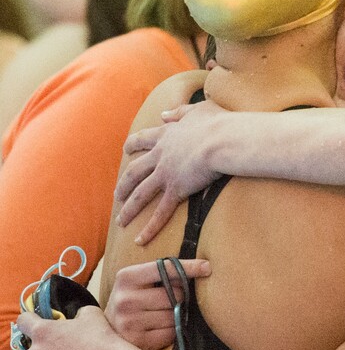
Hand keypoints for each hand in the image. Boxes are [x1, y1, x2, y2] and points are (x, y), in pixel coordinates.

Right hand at [105, 259, 210, 349]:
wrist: (106, 332)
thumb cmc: (131, 301)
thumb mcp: (138, 282)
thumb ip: (161, 273)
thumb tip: (203, 267)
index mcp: (126, 277)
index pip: (165, 268)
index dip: (189, 267)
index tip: (207, 267)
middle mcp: (125, 298)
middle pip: (175, 294)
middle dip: (179, 297)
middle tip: (166, 301)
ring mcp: (129, 321)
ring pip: (174, 314)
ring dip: (175, 315)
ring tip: (159, 316)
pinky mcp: (137, 341)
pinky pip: (170, 333)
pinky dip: (171, 331)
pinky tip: (157, 329)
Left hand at [115, 100, 228, 243]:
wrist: (223, 139)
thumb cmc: (219, 123)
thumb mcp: (199, 110)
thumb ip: (180, 112)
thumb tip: (164, 114)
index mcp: (167, 135)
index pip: (143, 140)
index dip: (132, 145)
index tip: (125, 149)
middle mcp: (161, 155)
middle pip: (134, 171)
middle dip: (124, 184)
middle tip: (117, 195)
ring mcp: (166, 174)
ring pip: (140, 194)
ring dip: (129, 208)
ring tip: (121, 220)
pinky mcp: (176, 190)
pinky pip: (160, 213)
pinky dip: (149, 228)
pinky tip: (140, 240)